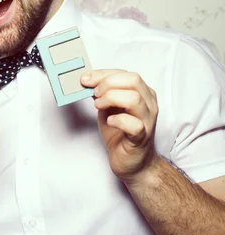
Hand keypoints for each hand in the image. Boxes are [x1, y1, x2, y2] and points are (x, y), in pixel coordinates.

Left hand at [81, 69, 159, 183]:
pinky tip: (109, 121)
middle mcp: (148, 104)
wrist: (130, 160)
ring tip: (99, 106)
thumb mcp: (109, 106)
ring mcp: (147, 121)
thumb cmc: (119, 131)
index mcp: (142, 93)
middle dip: (108, 84)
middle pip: (133, 81)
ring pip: (134, 99)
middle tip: (95, 95)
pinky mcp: (141, 138)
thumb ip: (103, 93)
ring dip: (111, 99)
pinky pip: (134, 125)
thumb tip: (86, 80)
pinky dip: (118, 120)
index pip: (125, 74)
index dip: (102, 74)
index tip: (85, 79)